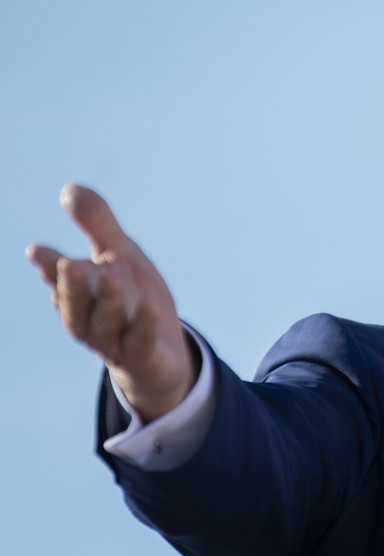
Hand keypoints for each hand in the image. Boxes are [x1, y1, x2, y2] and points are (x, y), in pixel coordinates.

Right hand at [27, 184, 196, 421]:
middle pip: (77, 304)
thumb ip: (98, 225)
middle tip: (70, 265)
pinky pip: (140, 344)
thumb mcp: (121, 256)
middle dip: (73, 286)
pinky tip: (150, 309)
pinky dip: (143, 327)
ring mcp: (115, 342)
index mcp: (80, 293)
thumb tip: (69, 189)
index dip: (50, 267)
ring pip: (105, 324)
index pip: (60, 279)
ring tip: (114, 279)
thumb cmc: (135, 300)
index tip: (40, 251)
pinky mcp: (141, 358)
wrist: (164, 352)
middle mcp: (90, 319)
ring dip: (109, 302)